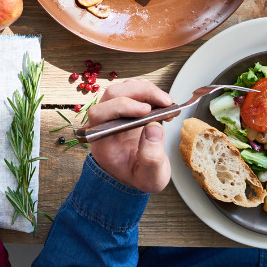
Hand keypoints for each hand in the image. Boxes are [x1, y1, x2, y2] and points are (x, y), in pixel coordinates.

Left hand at [86, 79, 172, 193]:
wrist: (139, 172)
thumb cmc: (139, 175)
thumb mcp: (149, 178)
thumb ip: (151, 158)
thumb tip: (153, 128)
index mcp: (101, 140)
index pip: (99, 114)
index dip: (121, 107)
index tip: (146, 110)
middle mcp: (103, 122)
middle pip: (113, 94)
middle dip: (140, 92)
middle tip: (165, 102)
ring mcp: (114, 111)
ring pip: (124, 87)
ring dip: (147, 90)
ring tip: (167, 103)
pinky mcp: (126, 105)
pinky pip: (134, 89)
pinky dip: (150, 92)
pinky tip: (164, 105)